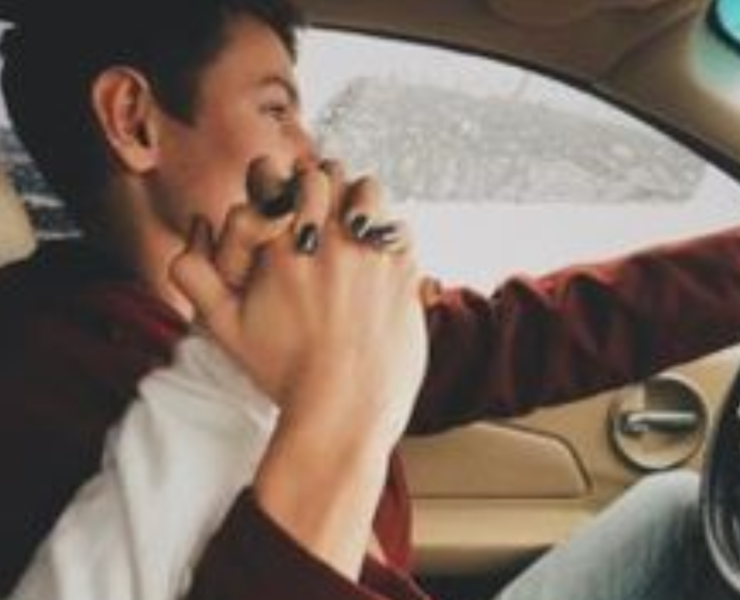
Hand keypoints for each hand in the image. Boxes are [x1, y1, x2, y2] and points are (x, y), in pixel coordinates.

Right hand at [171, 166, 427, 449]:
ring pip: (366, 189)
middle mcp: (326, 240)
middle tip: (320, 213)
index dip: (279, 183)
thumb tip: (198, 223)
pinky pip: (399, 226)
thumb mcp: (225, 329)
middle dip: (319, 187)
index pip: (276, 175)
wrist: (344, 410)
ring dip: (357, 200)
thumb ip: (196, 275)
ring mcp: (369, 252)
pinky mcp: (403, 269)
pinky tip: (376, 257)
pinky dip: (387, 233)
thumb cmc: (284, 372)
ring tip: (351, 227)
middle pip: (324, 173)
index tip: (286, 204)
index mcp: (279, 246)